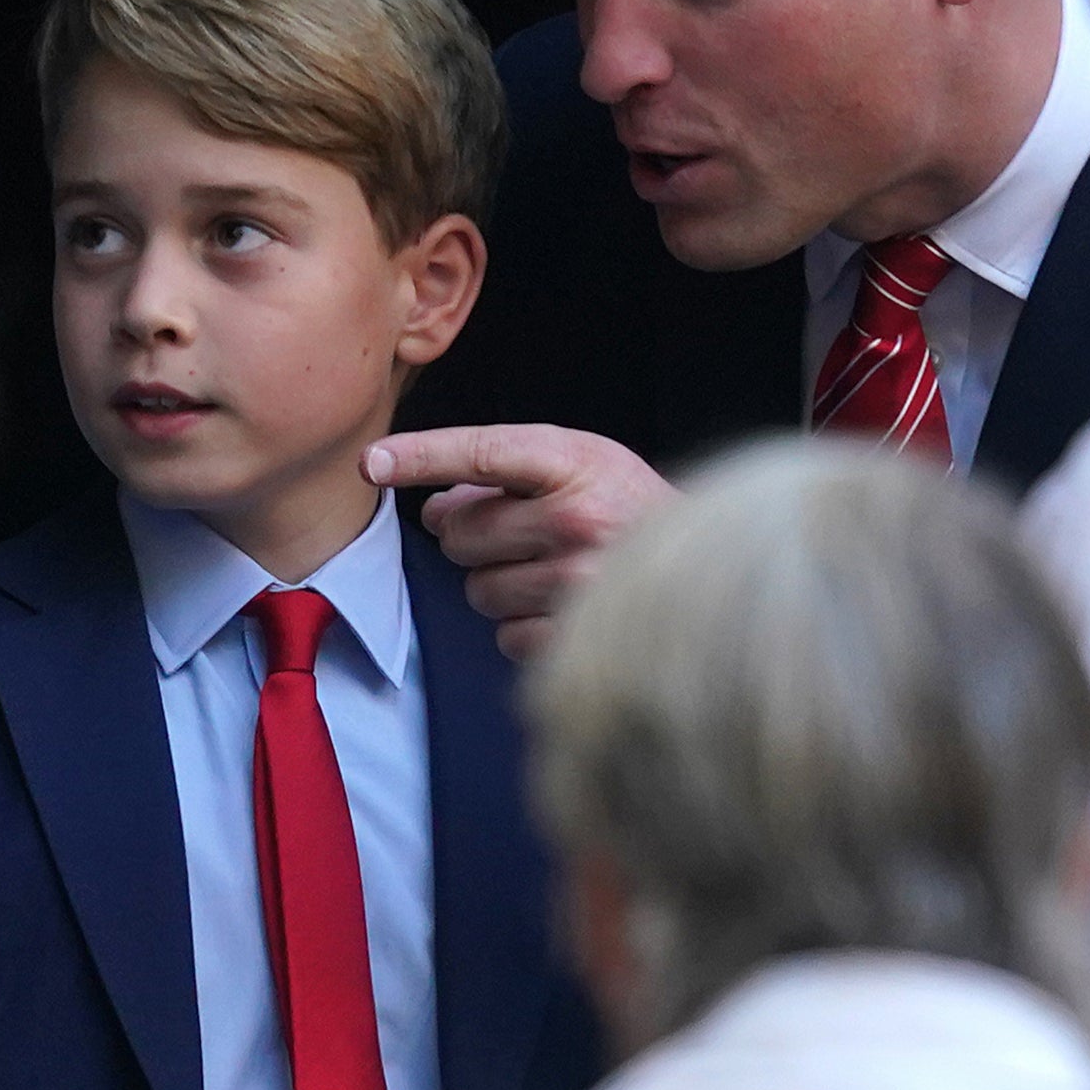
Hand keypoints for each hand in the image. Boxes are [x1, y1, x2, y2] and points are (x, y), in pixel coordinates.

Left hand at [362, 424, 676, 657]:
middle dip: (472, 538)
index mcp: (578, 465)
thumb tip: (434, 509)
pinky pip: (506, 636)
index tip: (372, 461)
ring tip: (549, 572)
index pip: (483, 452)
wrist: (718, 573)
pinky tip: (561, 608)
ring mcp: (579, 583)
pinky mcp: (578, 636)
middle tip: (516, 535)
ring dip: (498, 584)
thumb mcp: (583, 468)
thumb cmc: (635, 511)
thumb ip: (508, 475)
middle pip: (462, 535)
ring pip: (478, 590)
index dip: (421, 455)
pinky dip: (523, 626)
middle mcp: (578, 520)